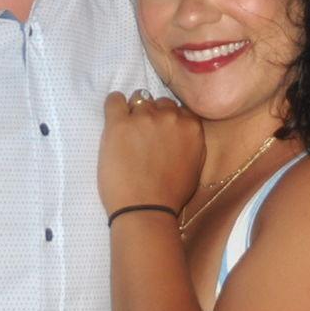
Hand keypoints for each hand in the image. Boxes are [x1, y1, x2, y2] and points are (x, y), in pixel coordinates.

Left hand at [99, 90, 204, 218]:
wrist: (146, 210)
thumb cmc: (171, 196)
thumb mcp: (195, 167)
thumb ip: (191, 142)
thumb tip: (182, 132)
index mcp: (191, 127)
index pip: (178, 109)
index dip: (168, 121)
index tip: (160, 133)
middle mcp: (170, 117)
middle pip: (159, 103)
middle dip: (152, 116)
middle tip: (143, 136)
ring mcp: (144, 118)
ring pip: (138, 99)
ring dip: (134, 113)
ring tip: (128, 133)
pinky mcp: (119, 123)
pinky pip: (114, 100)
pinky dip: (114, 105)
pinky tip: (114, 117)